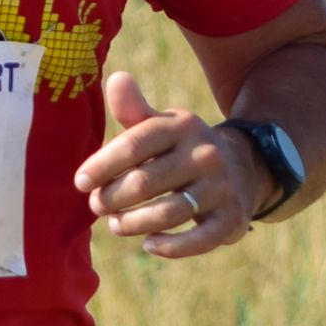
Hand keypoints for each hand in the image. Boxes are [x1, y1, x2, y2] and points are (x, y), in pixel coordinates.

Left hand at [73, 71, 255, 258]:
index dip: (102, 165)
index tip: (81, 182)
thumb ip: (134, 109)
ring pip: (167, 212)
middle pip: (144, 182)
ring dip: (132, 224)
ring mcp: (221, 187)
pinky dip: (170, 247)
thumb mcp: (162, 125)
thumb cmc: (183, 149)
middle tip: (97, 206)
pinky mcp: (232, 219)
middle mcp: (204, 154)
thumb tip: (116, 79)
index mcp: (181, 126)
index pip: (133, 145)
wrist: (244, 168)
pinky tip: (149, 244)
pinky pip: (199, 239)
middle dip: (112, 198)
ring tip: (116, 224)